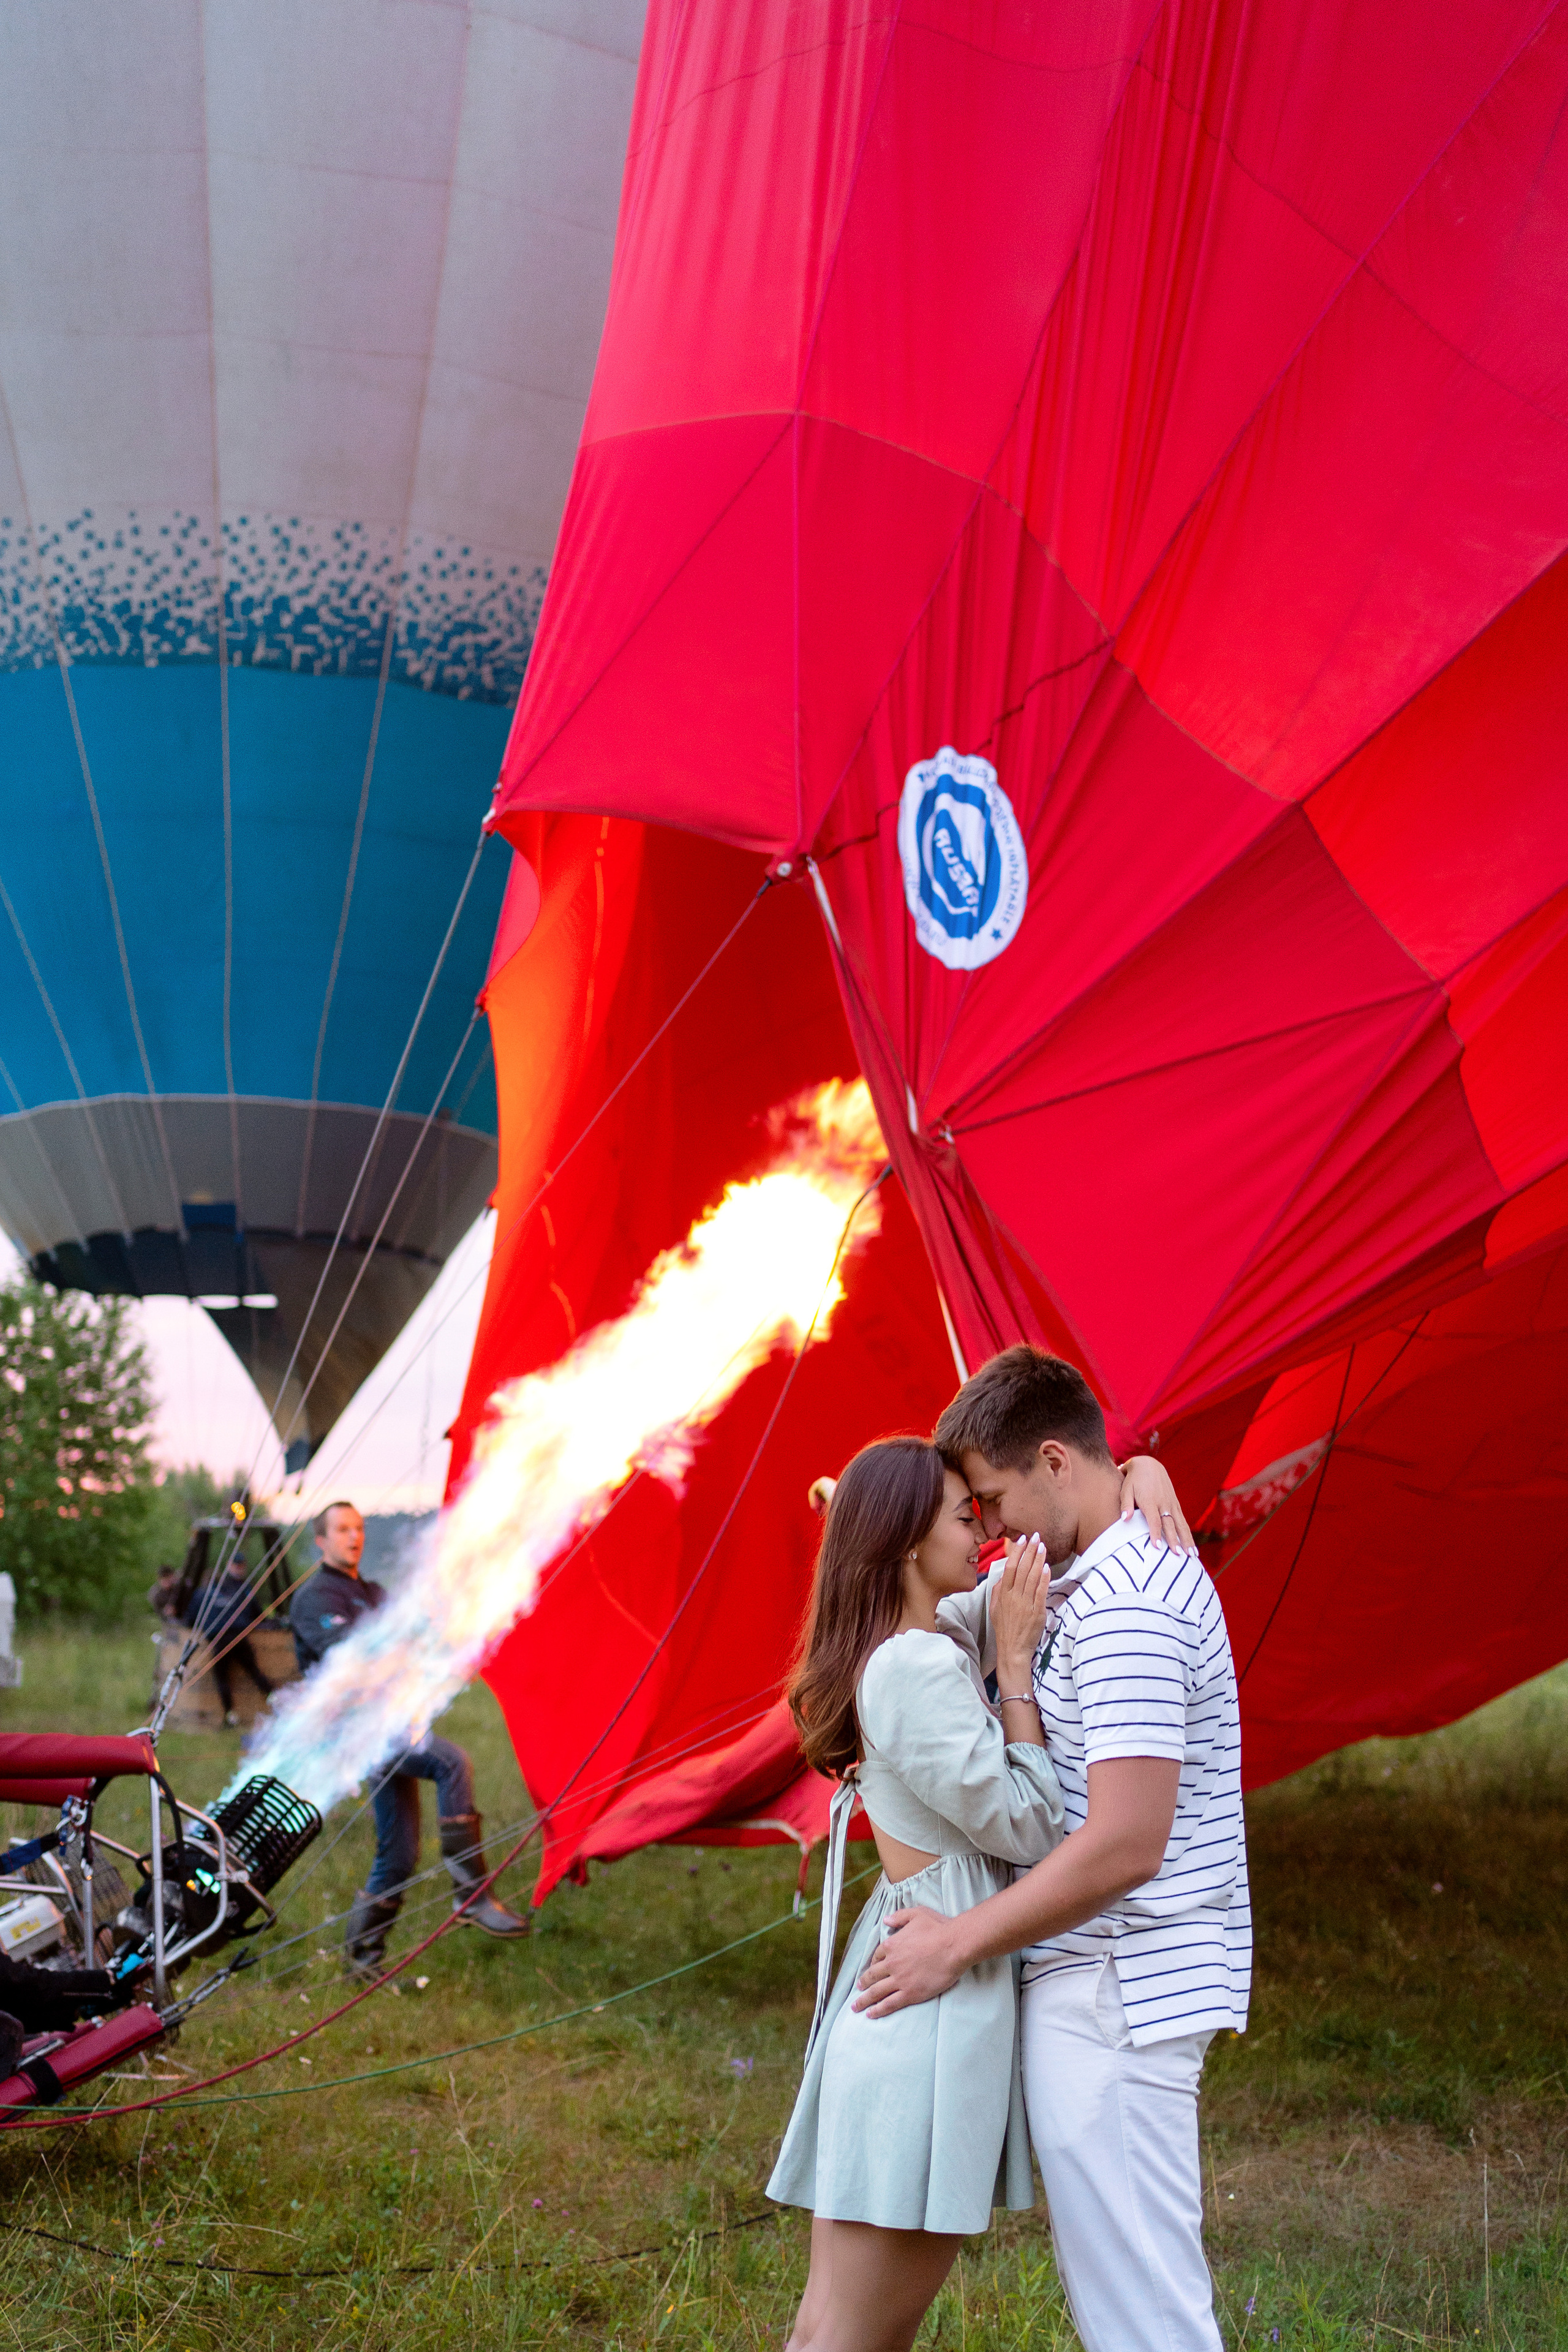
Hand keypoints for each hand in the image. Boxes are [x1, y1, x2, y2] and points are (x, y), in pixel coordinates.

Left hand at [851, 1906, 966, 2015]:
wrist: (954, 1946)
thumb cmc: (938, 1928)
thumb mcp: (917, 1914)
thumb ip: (899, 1917)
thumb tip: (886, 1920)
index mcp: (892, 1945)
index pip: (877, 1956)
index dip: (872, 1964)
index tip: (870, 1970)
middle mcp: (892, 1963)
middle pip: (872, 1976)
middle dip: (862, 1984)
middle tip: (857, 1990)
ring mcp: (900, 1980)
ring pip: (877, 1992)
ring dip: (864, 2000)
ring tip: (856, 2007)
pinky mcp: (910, 1993)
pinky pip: (889, 2004)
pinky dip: (878, 2010)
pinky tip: (871, 2014)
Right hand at [989, 1531, 1049, 1683]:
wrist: (1012, 1650)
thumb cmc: (1005, 1629)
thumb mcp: (995, 1608)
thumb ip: (998, 1590)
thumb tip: (1003, 1575)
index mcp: (1003, 1595)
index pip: (1009, 1568)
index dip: (1016, 1553)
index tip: (1021, 1540)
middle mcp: (1013, 1597)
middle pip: (1021, 1569)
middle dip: (1029, 1551)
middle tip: (1035, 1537)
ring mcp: (1025, 1605)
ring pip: (1032, 1578)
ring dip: (1038, 1560)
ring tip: (1043, 1547)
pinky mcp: (1036, 1613)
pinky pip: (1040, 1592)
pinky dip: (1043, 1579)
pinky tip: (1047, 1568)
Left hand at [1119, 1456, 1190, 1549]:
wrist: (1148, 1464)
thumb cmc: (1133, 1480)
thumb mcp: (1125, 1489)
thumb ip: (1126, 1504)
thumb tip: (1124, 1519)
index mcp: (1150, 1501)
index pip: (1154, 1520)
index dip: (1156, 1534)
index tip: (1157, 1547)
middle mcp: (1163, 1503)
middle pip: (1170, 1524)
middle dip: (1174, 1540)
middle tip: (1178, 1555)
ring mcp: (1171, 1503)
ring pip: (1180, 1524)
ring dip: (1186, 1540)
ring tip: (1191, 1555)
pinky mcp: (1175, 1504)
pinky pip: (1183, 1521)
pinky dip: (1188, 1534)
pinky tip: (1192, 1547)